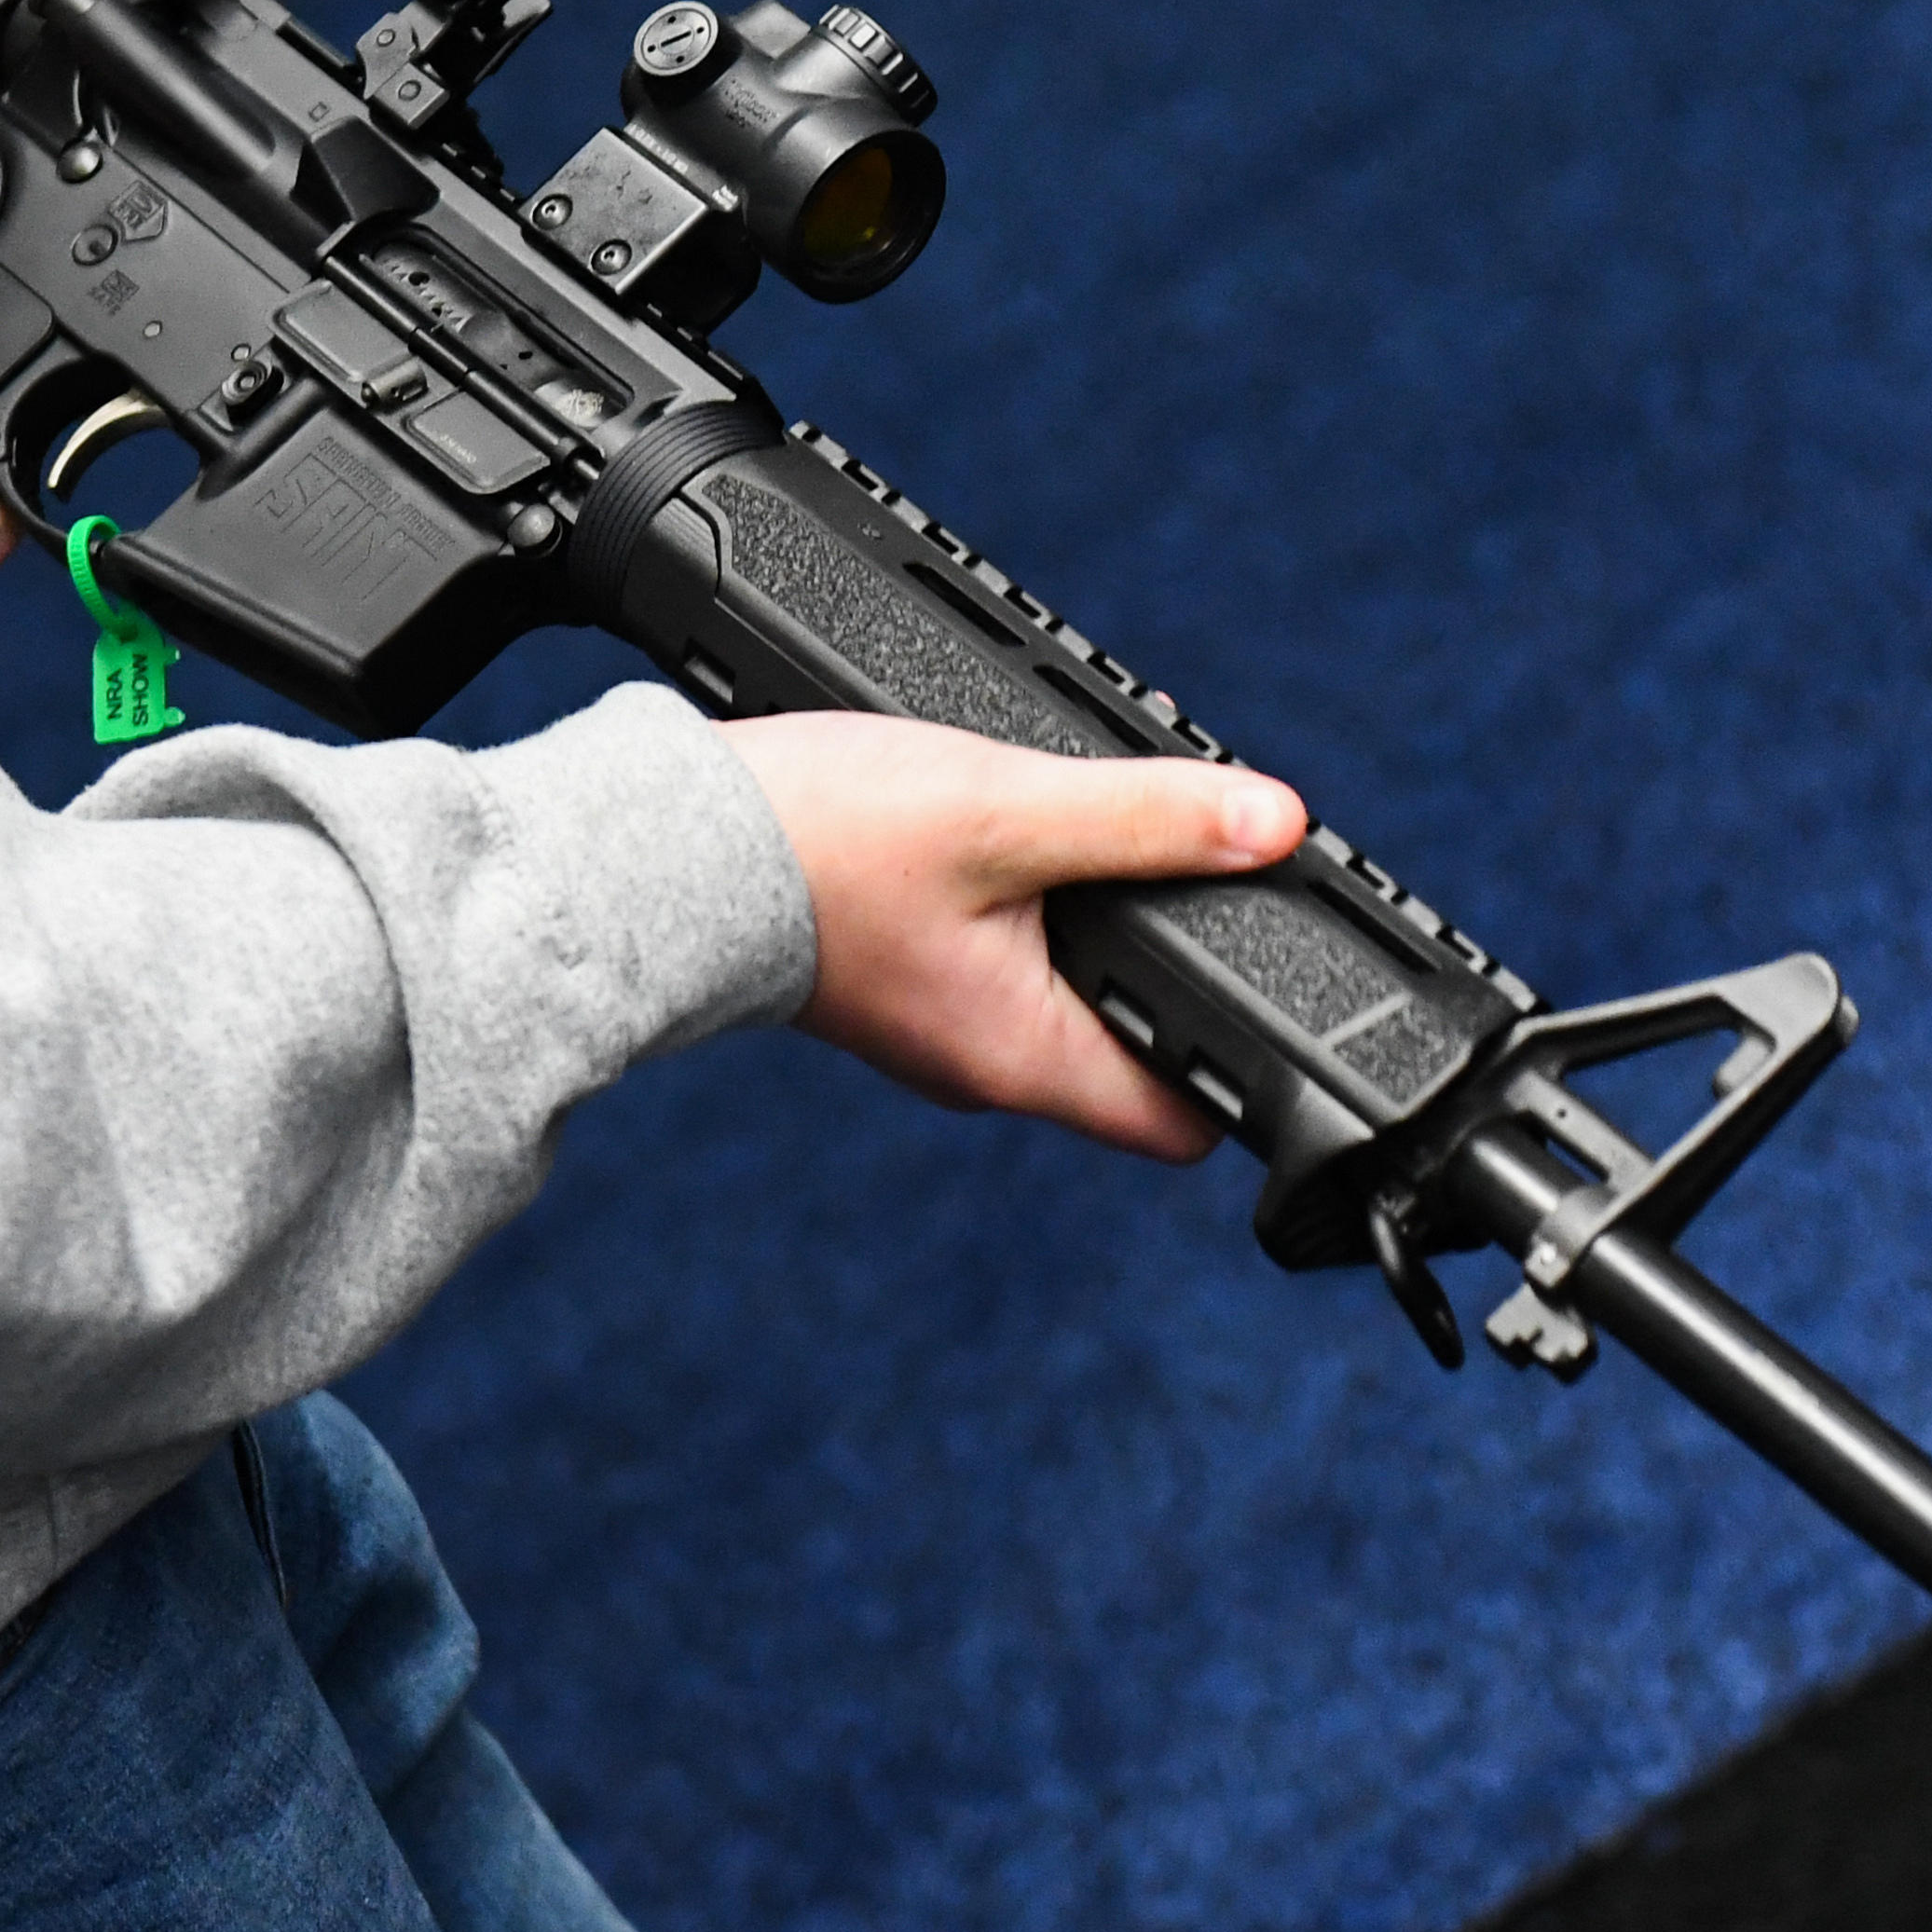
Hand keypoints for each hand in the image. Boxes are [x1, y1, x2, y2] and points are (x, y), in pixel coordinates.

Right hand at [721, 713, 1308, 1162]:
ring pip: (1058, 1003)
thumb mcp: (1006, 810)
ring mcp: (934, 1033)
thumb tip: (1273, 825)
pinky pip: (995, 970)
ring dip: (1092, 932)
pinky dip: (1024, 917)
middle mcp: (983, 1069)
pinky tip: (1010, 848)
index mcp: (1026, 1057)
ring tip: (1094, 846)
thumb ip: (1147, 819)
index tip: (1265, 972)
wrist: (658, 848)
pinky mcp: (895, 986)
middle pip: (1127, 1054)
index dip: (1243, 1058)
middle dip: (1169, 971)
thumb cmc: (815, 843)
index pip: (1185, 1121)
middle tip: (1189, 875)